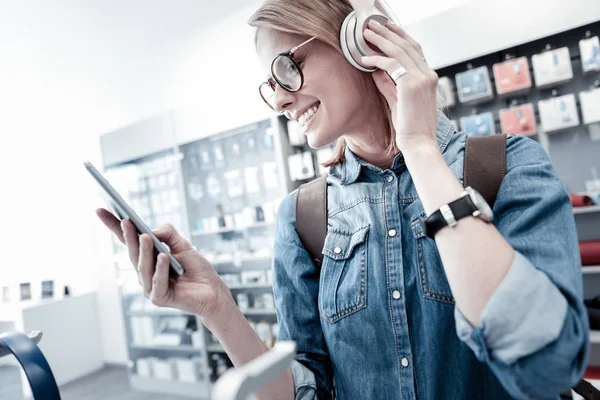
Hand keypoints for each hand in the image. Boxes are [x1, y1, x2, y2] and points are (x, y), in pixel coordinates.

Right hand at [96, 208, 230, 318]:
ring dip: (144, 251)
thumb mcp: (183, 245)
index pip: (128, 240)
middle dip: (129, 237)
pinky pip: (158, 281)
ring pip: (144, 267)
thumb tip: (151, 231)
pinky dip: (160, 269)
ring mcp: (150, 287)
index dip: (114, 226)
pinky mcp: (159, 298)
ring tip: (145, 237)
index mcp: (148, 258)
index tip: (101, 210)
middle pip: (134, 253)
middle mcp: (145, 272)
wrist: (212, 291)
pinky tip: (164, 257)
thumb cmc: (196, 269)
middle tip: (126, 221)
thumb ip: (168, 234)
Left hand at [360, 19, 438, 152]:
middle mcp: (428, 75)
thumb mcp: (398, 102)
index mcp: (429, 78)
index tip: (387, 29)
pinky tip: (364, 58)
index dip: (400, 37)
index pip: (415, 50)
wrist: (419, 144)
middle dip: (388, 33)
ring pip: (399, 51)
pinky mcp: (411, 85)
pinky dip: (376, 59)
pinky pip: (391, 65)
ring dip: (380, 40)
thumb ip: (389, 85)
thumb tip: (376, 71)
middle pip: (407, 45)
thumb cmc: (410, 128)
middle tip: (373, 24)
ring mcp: (422, 79)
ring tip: (366, 33)